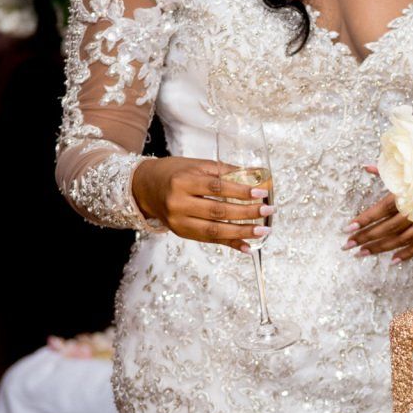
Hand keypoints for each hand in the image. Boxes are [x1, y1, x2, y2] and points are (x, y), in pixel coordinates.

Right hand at [132, 156, 271, 250]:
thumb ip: (226, 172)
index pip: (216, 188)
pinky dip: (230, 244)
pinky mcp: (181, 233)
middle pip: (217, 211)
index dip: (240, 191)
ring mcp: (178, 222)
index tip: (261, 193)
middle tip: (267, 210)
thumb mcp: (198, 165)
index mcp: (183, 181)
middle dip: (246, 213)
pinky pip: (209, 241)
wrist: (145, 187)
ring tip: (263, 230)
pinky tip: (247, 247)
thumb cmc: (175, 173)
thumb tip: (258, 179)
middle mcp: (178, 203)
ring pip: (214, 231)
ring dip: (241, 232)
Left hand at [346, 163, 412, 263]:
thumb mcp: (408, 169)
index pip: (381, 209)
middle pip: (388, 226)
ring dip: (381, 247)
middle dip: (367, 236)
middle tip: (348, 245)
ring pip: (402, 238)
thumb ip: (386, 171)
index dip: (364, 219)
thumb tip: (365, 167)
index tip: (347, 228)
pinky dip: (407, 254)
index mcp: (409, 193)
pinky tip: (392, 261)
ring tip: (362, 253)